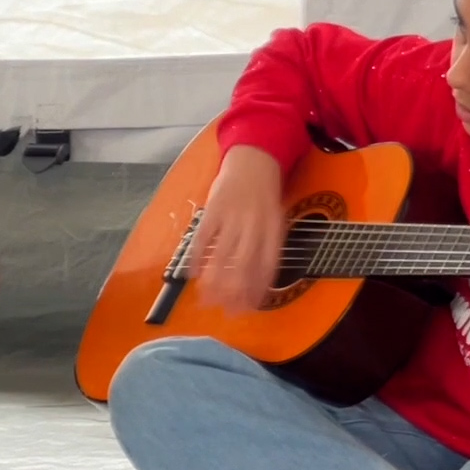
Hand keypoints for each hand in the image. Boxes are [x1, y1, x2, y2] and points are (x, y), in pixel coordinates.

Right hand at [191, 145, 286, 313]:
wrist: (254, 157)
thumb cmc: (266, 194)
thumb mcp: (277, 217)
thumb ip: (270, 244)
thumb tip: (261, 280)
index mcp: (274, 227)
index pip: (268, 264)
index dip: (259, 288)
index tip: (251, 307)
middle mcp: (254, 224)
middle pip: (244, 264)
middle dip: (236, 291)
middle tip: (229, 312)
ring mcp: (232, 216)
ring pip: (222, 255)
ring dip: (215, 281)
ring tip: (208, 301)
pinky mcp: (213, 209)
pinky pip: (203, 238)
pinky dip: (197, 258)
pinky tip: (193, 276)